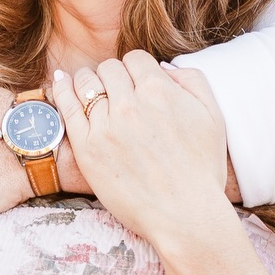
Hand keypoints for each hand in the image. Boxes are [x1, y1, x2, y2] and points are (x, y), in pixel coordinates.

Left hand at [50, 52, 231, 254]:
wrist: (186, 215)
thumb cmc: (203, 169)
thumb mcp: (213, 115)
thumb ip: (192, 80)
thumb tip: (164, 68)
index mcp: (160, 91)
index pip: (135, 59)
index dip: (136, 69)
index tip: (136, 83)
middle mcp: (130, 104)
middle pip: (108, 68)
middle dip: (113, 76)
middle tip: (115, 91)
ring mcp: (105, 126)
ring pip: (85, 84)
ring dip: (88, 81)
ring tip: (89, 89)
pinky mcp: (87, 149)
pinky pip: (66, 108)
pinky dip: (62, 91)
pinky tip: (61, 84)